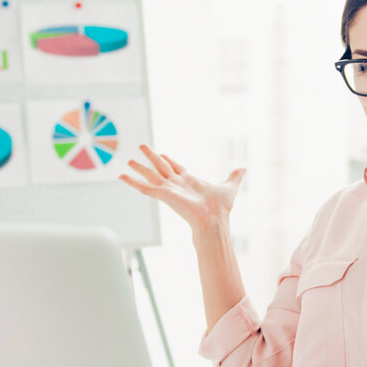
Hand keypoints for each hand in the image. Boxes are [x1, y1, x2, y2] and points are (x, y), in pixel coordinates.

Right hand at [118, 144, 246, 231]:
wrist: (214, 220)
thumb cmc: (221, 208)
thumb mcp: (230, 186)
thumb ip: (234, 176)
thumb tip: (243, 168)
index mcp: (190, 181)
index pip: (176, 167)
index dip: (169, 159)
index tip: (162, 153)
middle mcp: (177, 184)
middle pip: (161, 167)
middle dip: (152, 157)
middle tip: (142, 146)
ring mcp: (169, 189)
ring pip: (151, 174)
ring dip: (140, 167)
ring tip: (128, 160)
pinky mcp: (163, 195)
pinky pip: (144, 188)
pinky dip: (133, 182)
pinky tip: (122, 177)